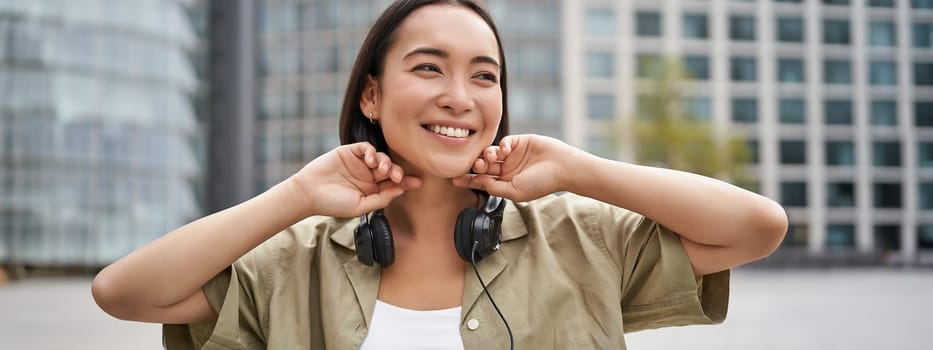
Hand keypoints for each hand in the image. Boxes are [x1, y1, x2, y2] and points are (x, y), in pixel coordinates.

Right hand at [289, 142, 420, 216]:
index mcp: (372, 190)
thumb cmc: (333, 203)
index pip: (393, 184)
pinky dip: (371, 151)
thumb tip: (401, 190)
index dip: (406, 182)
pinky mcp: (349, 152)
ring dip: (386, 162)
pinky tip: (369, 160)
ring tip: (382, 169)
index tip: (417, 182)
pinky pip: (365, 147)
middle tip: (397, 176)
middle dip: (397, 171)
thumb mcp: (360, 206)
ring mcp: (359, 163)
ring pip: (380, 157)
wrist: (308, 193)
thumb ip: (381, 199)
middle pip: (390, 169)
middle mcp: (367, 176)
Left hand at [452, 135, 577, 201]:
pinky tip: (505, 150)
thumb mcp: (514, 191)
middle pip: (484, 166)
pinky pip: (503, 142)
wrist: (562, 167)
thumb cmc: (541, 183)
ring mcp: (512, 155)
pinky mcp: (518, 142)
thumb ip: (494, 187)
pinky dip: (500, 145)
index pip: (483, 181)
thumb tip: (477, 182)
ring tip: (491, 159)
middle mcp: (507, 169)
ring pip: (491, 153)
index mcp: (506, 183)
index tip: (454, 179)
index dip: (469, 180)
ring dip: (487, 155)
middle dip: (477, 165)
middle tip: (478, 165)